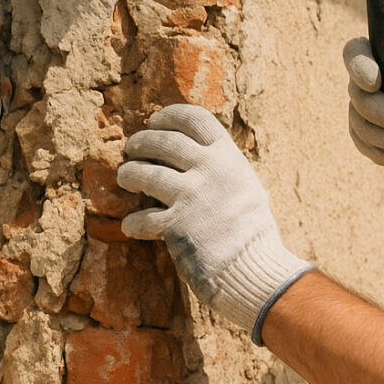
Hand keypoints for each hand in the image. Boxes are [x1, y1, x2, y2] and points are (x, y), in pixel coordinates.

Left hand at [117, 105, 312, 343]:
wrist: (256, 268)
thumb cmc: (253, 231)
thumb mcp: (245, 186)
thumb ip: (222, 168)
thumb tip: (195, 154)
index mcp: (229, 157)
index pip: (196, 119)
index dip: (170, 116)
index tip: (155, 121)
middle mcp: (210, 170)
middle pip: (164, 141)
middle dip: (141, 141)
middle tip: (133, 148)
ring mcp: (192, 196)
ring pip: (143, 173)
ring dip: (129, 173)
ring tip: (126, 178)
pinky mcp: (176, 225)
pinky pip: (141, 218)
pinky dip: (133, 223)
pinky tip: (132, 226)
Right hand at [344, 32, 383, 188]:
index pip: (357, 49)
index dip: (359, 65)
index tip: (374, 84)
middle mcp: (374, 76)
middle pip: (354, 90)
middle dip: (375, 110)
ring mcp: (365, 104)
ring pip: (356, 119)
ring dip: (381, 136)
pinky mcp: (364, 129)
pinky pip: (359, 140)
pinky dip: (380, 151)